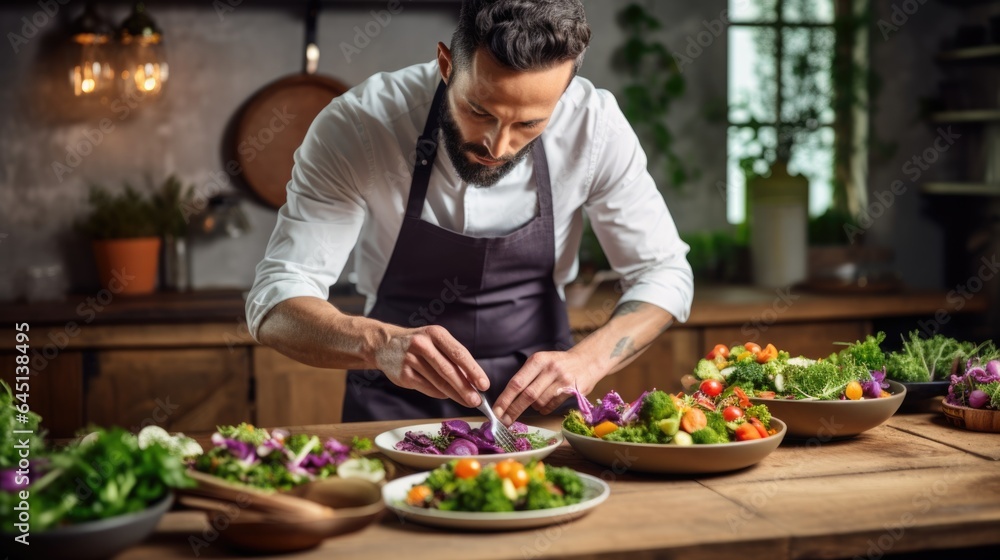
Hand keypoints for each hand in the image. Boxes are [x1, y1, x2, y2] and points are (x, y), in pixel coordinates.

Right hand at [371, 324, 489, 407]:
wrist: (385, 345)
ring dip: (455, 394)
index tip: (484, 384)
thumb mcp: (435, 340)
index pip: (459, 353)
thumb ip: (452, 357)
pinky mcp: (403, 375)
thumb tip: (472, 379)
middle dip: (466, 387)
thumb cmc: (418, 344)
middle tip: (477, 400)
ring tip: (468, 402)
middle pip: (449, 370)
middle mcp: (422, 345)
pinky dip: (440, 394)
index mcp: (435, 333)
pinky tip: (448, 396)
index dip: (473, 370)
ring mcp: (411, 360)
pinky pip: (427, 388)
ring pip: (438, 382)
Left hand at [492, 350, 599, 424]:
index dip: (505, 399)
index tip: (496, 411)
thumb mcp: (541, 361)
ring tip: (535, 402)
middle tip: (504, 421)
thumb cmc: (558, 363)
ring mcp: (563, 380)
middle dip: (514, 410)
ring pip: (540, 403)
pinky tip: (546, 403)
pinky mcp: (573, 391)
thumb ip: (526, 376)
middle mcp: (550, 369)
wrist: (587, 360)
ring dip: (533, 407)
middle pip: (527, 395)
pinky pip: (551, 406)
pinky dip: (544, 409)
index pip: (517, 382)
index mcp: (538, 360)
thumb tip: (507, 399)